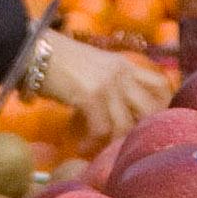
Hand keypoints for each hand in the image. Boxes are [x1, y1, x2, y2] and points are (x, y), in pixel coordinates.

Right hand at [37, 31, 168, 145]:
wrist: (33, 48)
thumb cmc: (55, 58)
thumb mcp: (90, 66)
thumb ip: (105, 83)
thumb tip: (105, 111)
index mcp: (123, 65)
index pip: (159, 84)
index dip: (163, 106)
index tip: (153, 124)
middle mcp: (121, 73)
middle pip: (150, 108)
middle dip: (141, 130)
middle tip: (127, 144)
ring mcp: (109, 85)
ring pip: (126, 124)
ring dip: (112, 142)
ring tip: (98, 149)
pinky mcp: (92, 97)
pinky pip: (101, 130)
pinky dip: (91, 143)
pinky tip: (82, 147)